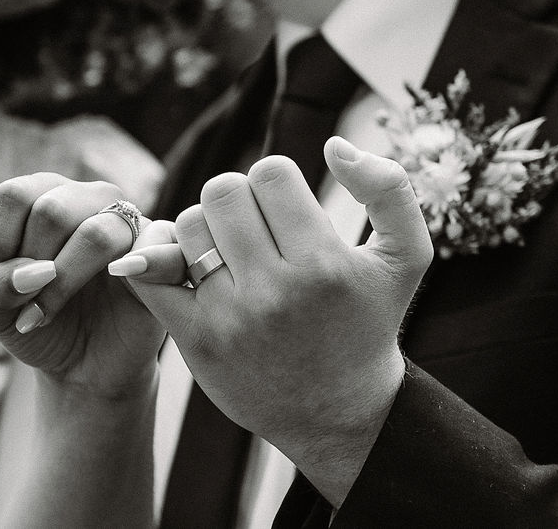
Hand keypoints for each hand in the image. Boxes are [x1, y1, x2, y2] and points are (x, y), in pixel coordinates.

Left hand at [0, 173, 166, 399]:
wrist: (85, 366)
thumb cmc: (39, 323)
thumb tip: (33, 273)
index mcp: (44, 195)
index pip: (14, 196)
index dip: (1, 244)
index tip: (5, 278)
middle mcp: (87, 198)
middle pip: (51, 212)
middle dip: (33, 269)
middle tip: (30, 304)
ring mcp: (128, 221)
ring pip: (96, 234)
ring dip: (65, 284)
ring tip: (49, 313)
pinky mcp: (163, 250)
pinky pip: (157, 247)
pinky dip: (129, 277)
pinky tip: (113, 295)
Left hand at [109, 137, 432, 504]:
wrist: (338, 412)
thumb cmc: (369, 324)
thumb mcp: (406, 257)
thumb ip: (389, 188)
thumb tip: (336, 145)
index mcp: (325, 264)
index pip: (270, 173)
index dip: (277, 182)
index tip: (287, 211)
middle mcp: (275, 291)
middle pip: (223, 191)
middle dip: (239, 199)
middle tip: (255, 227)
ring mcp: (230, 317)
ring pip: (188, 225)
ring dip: (206, 228)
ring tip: (231, 252)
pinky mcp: (195, 340)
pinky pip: (151, 273)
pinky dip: (159, 258)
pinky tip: (187, 266)